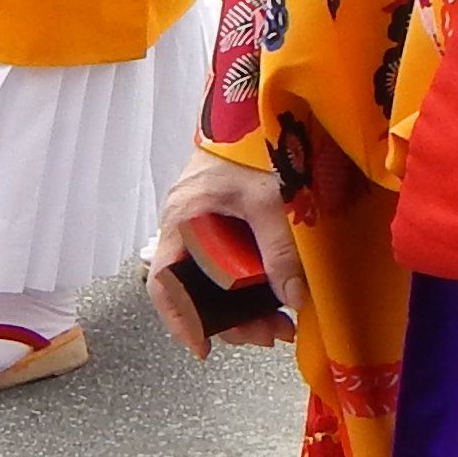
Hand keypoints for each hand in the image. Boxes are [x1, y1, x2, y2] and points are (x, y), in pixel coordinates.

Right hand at [143, 151, 304, 353]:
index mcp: (182, 221)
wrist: (251, 109)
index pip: (163, 281)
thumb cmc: (248, 146)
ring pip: (215, 282)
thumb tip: (294, 299)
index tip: (203, 347)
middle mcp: (185, 228)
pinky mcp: (223, 224)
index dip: (178, 319)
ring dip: (245, 306)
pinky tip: (278, 295)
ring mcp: (203, 227)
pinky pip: (229, 265)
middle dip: (231, 321)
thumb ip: (279, 249)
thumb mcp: (267, 200)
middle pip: (196, 291)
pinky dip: (251, 285)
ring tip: (282, 324)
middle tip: (269, 335)